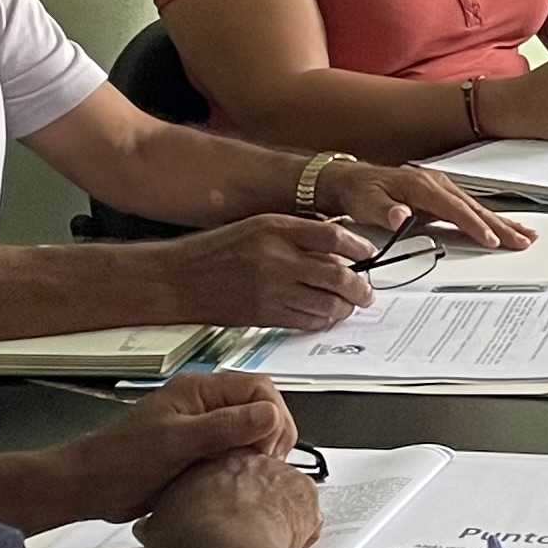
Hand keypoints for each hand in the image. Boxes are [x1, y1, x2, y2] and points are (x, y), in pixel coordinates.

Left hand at [54, 372, 298, 522]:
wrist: (87, 487)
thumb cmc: (121, 460)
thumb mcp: (177, 442)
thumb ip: (226, 427)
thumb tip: (271, 415)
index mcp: (199, 390)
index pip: (259, 388)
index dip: (273, 416)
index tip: (269, 449)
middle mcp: (204, 405)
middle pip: (259, 408)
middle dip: (270, 434)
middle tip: (264, 465)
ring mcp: (201, 429)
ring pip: (248, 432)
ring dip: (255, 451)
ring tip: (250, 475)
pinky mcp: (196, 452)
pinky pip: (232, 453)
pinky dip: (240, 466)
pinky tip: (234, 482)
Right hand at [135, 446, 322, 547]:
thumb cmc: (198, 539)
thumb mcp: (161, 526)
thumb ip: (159, 520)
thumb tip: (150, 527)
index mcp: (214, 459)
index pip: (222, 465)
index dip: (220, 489)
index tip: (218, 507)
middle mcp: (250, 461)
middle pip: (255, 474)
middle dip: (250, 498)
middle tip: (239, 528)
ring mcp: (281, 476)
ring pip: (283, 490)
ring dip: (277, 511)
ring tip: (261, 541)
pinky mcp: (305, 496)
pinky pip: (307, 510)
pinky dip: (299, 527)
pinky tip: (283, 546)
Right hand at [161, 214, 373, 329]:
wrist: (179, 279)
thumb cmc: (217, 250)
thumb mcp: (258, 226)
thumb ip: (297, 235)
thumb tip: (337, 252)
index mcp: (276, 230)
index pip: (333, 237)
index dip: (358, 247)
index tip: (367, 253)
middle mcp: (277, 260)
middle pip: (338, 275)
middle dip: (360, 287)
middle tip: (367, 291)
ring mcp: (272, 291)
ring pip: (327, 304)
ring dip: (344, 307)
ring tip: (348, 305)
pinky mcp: (266, 315)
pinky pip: (307, 321)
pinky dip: (323, 319)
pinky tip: (324, 315)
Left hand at [317, 159, 532, 251]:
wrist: (350, 181)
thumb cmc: (360, 193)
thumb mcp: (366, 203)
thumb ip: (385, 211)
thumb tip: (402, 215)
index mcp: (422, 187)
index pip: (455, 209)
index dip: (475, 225)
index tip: (491, 240)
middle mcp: (437, 184)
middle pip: (475, 208)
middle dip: (501, 225)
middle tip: (523, 241)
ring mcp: (441, 189)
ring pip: (477, 208)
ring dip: (502, 222)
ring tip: (526, 235)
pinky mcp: (441, 196)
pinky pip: (470, 209)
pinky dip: (490, 219)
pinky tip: (503, 227)